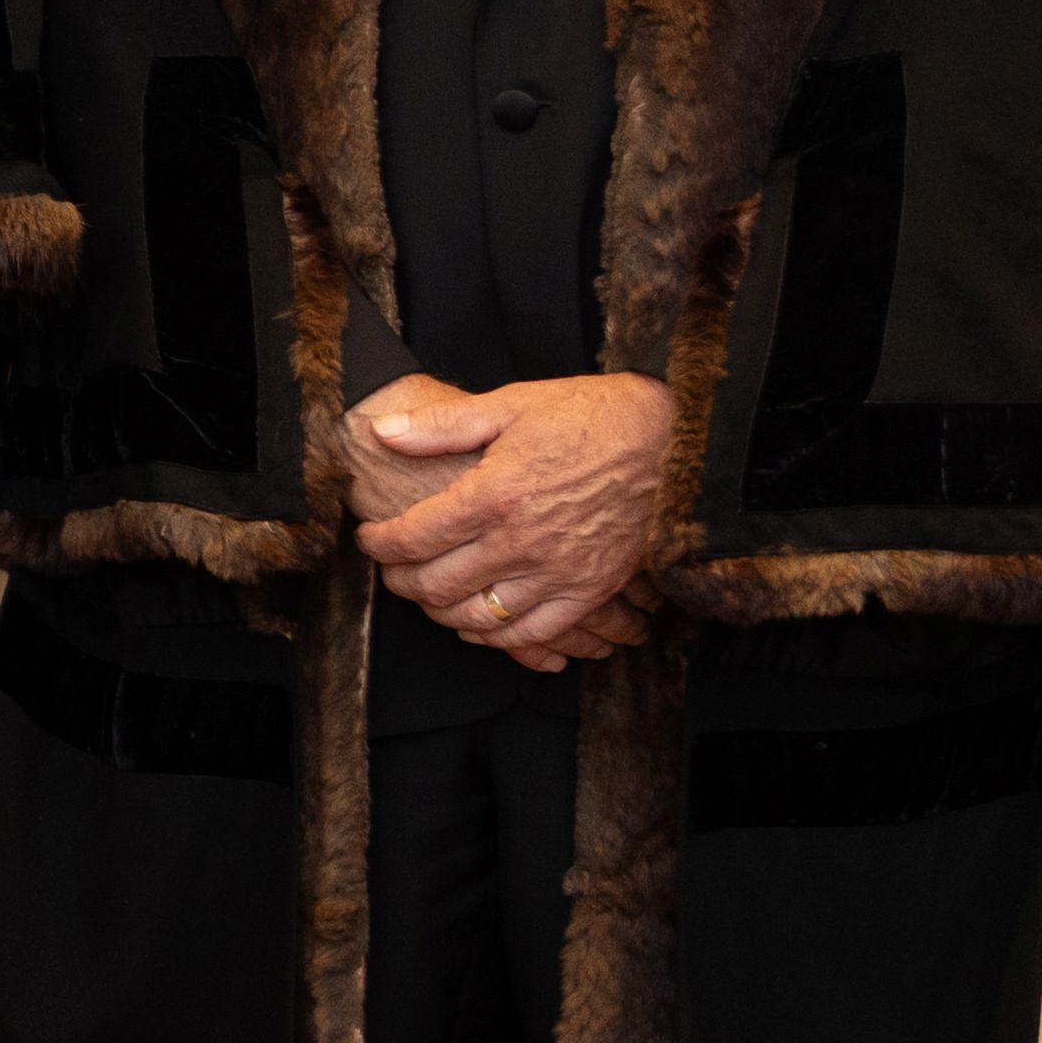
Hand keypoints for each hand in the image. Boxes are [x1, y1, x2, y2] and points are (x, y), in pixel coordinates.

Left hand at [349, 366, 679, 666]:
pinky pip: (534, 633)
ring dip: (442, 615)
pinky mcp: (591, 589)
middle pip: (437, 585)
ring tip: (430, 597)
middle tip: (393, 571)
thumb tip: (382, 432)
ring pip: (479, 618)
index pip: (412, 538)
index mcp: (494, 494)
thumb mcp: (511, 404)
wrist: (671, 435)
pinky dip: (499, 638)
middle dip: (402, 583)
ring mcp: (558, 571)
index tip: (371, 538)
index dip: (380, 544)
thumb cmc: (589, 414)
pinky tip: (480, 625)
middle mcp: (522, 540)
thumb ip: (442, 425)